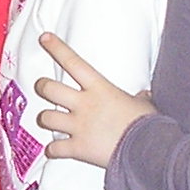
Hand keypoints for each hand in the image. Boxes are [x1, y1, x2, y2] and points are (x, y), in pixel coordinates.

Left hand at [33, 32, 155, 167]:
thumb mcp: (143, 104)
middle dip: (42, 86)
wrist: (147, 150)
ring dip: (46, 118)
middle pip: (49, 88)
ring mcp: (79, 127)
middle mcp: (84, 105)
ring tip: (50, 120)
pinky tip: (55, 150)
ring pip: (46, 117)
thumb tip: (143, 96)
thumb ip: (138, 98)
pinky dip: (53, 151)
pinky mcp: (78, 148)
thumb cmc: (147, 124)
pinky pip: (55, 149)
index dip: (57, 48)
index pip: (73, 62)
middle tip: (43, 87)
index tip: (44, 38)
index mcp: (99, 88)